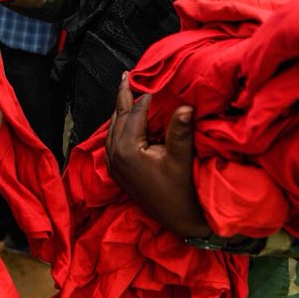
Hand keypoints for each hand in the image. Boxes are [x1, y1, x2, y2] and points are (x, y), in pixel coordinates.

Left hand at [105, 75, 210, 237]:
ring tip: (126, 92)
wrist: (179, 222)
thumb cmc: (182, 191)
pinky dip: (120, 125)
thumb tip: (185, 105)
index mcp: (127, 149)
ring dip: (121, 110)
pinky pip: (114, 140)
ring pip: (114, 128)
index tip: (152, 78)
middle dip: (124, 96)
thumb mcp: (181, 159)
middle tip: (127, 76)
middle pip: (119, 117)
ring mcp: (114, 164)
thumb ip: (179, 131)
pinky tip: (126, 119)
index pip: (136, 113)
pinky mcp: (118, 171)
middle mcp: (115, 155)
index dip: (146, 95)